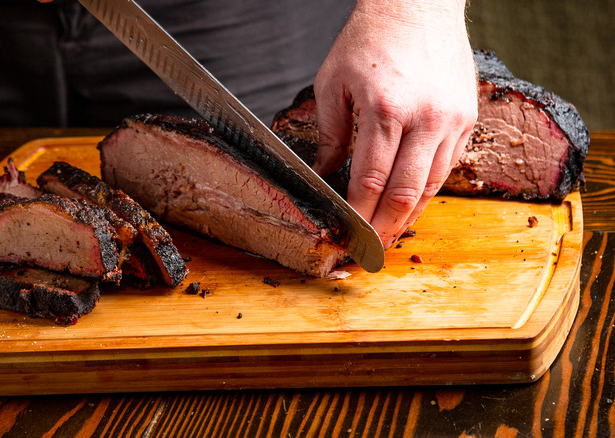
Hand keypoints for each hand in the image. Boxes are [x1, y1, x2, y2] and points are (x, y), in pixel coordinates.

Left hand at [312, 0, 477, 247]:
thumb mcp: (333, 83)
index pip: (371, 181)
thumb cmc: (369, 39)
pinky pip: (447, 165)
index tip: (346, 235)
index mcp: (386, 110)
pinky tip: (410, 204)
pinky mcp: (466, 117)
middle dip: (385, 228)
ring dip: (409, 216)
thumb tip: (327, 174)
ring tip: (389, 235)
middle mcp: (425, 118)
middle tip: (370, 252)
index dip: (358, 214)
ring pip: (431, 185)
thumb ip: (331, 134)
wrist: (417, 5)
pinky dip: (427, 189)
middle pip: (406, 193)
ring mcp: (451, 119)